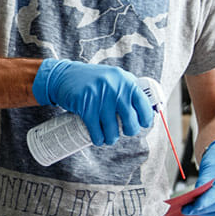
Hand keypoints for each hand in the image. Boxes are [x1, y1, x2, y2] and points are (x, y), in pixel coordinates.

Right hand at [32, 60, 154, 144]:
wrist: (65, 75)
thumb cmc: (94, 80)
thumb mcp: (114, 78)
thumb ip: (129, 89)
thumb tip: (149, 108)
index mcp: (126, 81)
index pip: (144, 106)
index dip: (145, 119)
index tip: (142, 124)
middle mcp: (115, 88)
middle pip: (130, 122)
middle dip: (129, 131)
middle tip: (123, 131)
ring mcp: (100, 97)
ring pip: (112, 130)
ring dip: (111, 139)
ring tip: (109, 138)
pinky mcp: (85, 106)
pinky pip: (96, 130)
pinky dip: (98, 139)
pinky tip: (98, 140)